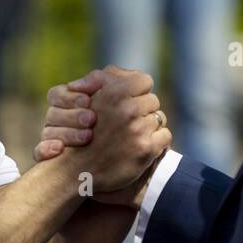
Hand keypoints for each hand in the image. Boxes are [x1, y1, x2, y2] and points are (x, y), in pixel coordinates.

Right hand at [38, 67, 170, 194]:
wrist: (77, 169)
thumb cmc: (80, 130)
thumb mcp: (86, 98)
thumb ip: (103, 79)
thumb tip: (122, 72)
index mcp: (114, 93)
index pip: (143, 80)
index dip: (138, 90)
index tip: (130, 100)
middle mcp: (128, 109)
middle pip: (152, 100)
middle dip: (142, 110)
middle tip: (128, 122)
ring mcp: (139, 130)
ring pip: (159, 118)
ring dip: (149, 126)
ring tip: (132, 135)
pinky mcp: (147, 149)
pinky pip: (165, 136)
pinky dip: (157, 142)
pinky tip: (140, 147)